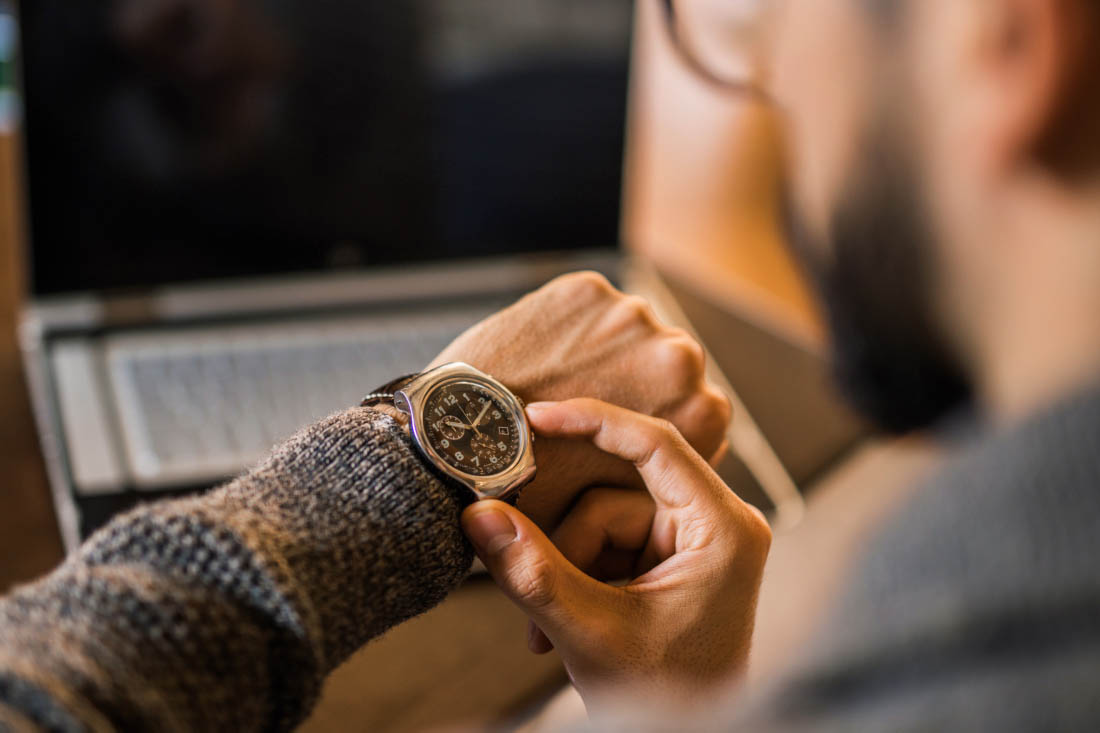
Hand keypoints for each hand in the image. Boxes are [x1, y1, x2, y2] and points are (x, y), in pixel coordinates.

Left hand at [429, 271, 730, 527]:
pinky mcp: (585, 291)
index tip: (619, 440)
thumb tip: (662, 489)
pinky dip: (565, 331)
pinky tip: (539, 364)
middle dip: (633, 387)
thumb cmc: (537, 496)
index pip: (692, 416)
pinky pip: (584, 311)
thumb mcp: (618, 513)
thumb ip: (655, 488)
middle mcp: (679, 359)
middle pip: (663, 371)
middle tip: (585, 417)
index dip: (654, 428)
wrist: (459, 443)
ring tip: (558, 391)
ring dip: (602, 354)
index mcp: (702, 415)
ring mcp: (632, 316)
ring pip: (625, 336)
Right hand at [461, 399, 770, 712]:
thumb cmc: (665, 694)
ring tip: (551, 628)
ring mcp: (693, 540)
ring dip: (566, 571)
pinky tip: (563, 624)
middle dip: (566, 543)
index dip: (592, 423)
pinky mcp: (670, 558)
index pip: (656, 445)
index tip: (538, 417)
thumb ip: (533, 573)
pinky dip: (576, 578)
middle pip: (613, 495)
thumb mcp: (591, 632)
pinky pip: (605, 543)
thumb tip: (479, 517)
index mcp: (724, 529)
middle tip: (526, 573)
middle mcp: (717, 524)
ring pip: (599, 521)